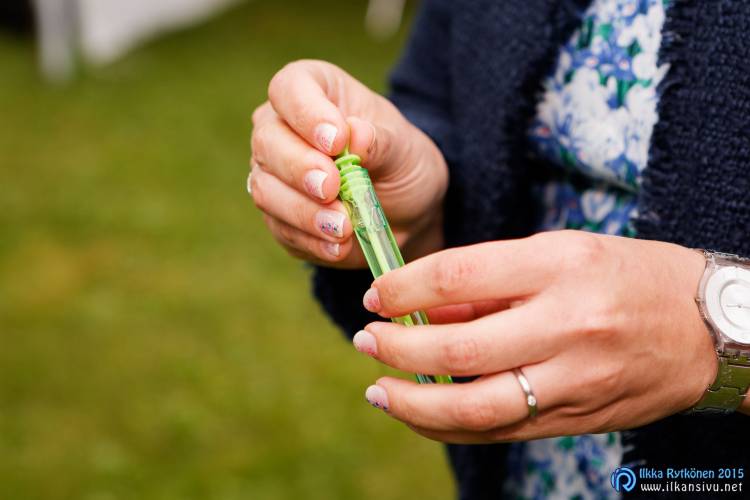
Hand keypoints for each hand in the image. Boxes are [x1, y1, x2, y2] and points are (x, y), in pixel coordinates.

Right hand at [248, 59, 447, 266]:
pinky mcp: (279, 218)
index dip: (306, 113)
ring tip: (343, 227)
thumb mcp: (404, 147)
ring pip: (266, 189)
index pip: (289, 89)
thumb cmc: (401, 162)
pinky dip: (311, 240)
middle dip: (299, 168)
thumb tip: (354, 134)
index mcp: (311, 91)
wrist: (407, 209)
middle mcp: (281, 129)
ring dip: (304, 211)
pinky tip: (339, 246)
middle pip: (267, 141)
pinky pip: (281, 229)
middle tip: (331, 187)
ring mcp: (273, 175)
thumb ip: (378, 140)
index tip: (336, 140)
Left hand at [352, 230, 721, 442]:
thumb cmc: (627, 276)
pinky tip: (418, 412)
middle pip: (459, 349)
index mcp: (560, 267)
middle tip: (366, 341)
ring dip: (412, 403)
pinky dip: (448, 426)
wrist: (707, 328)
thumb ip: (489, 282)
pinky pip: (500, 431)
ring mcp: (574, 380)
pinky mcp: (577, 418)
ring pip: (475, 408)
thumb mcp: (559, 253)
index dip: (404, 288)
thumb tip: (421, 306)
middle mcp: (567, 325)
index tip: (375, 296)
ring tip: (378, 389)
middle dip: (396, 349)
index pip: (460, 276)